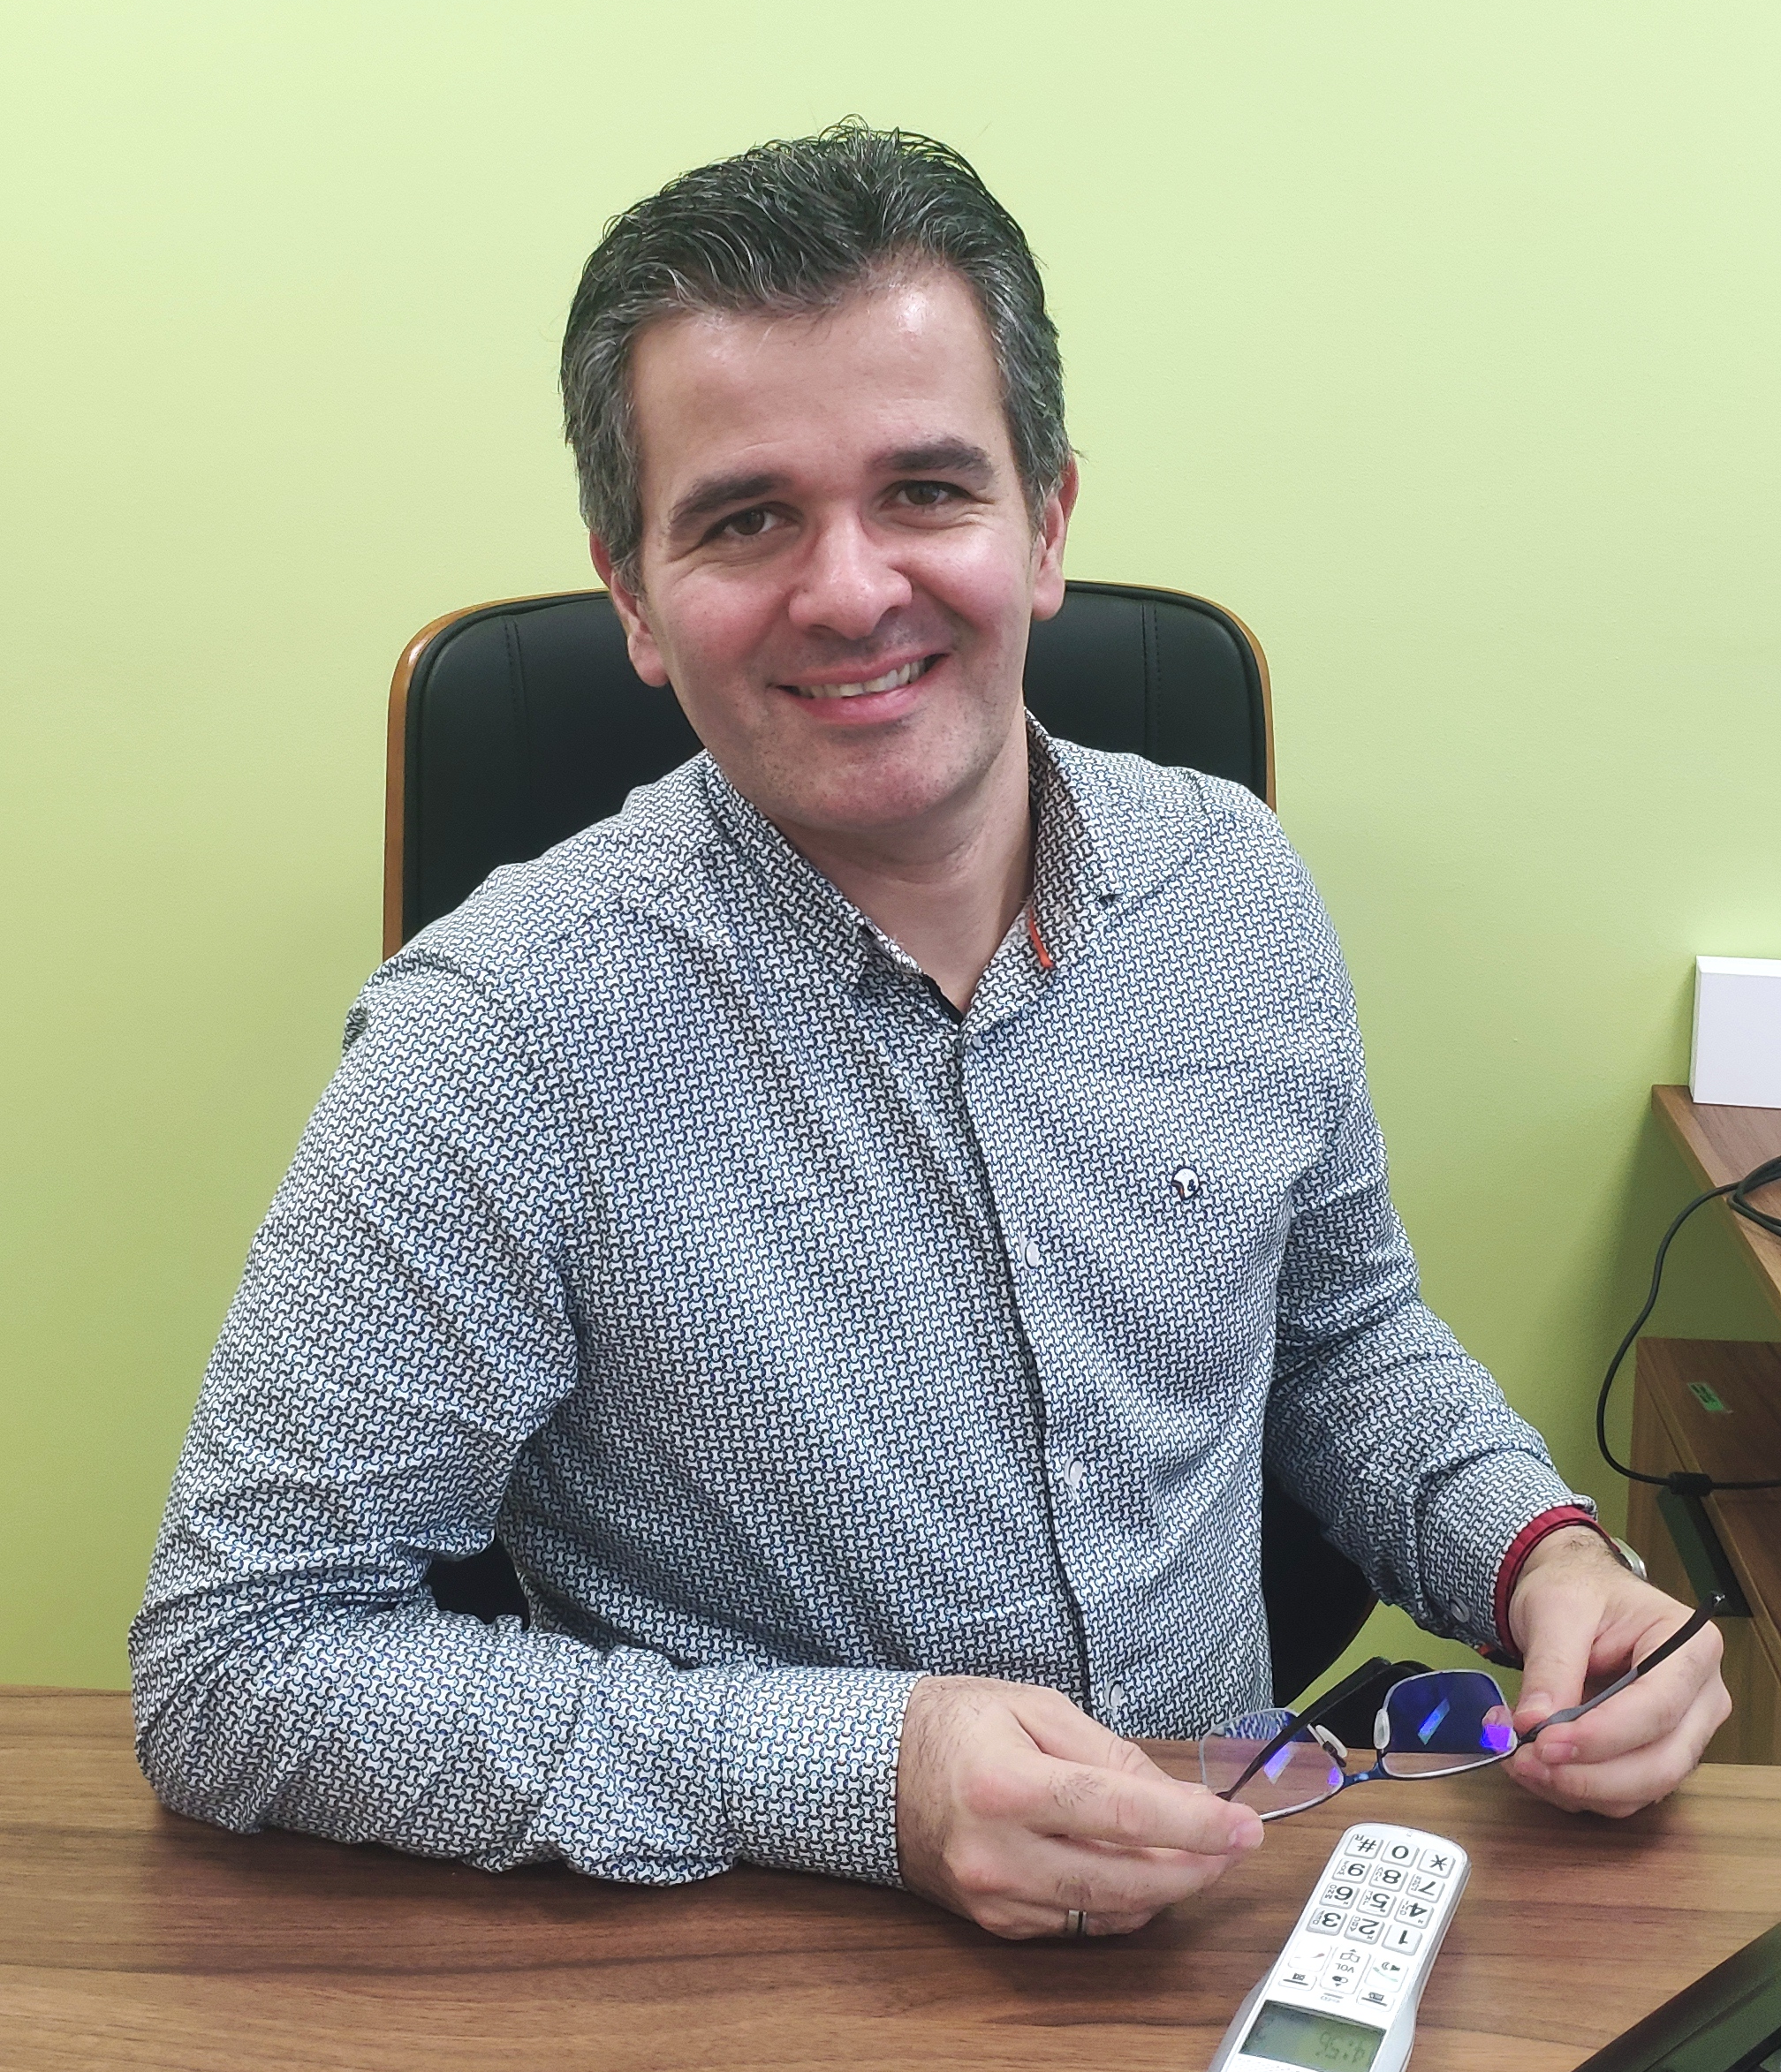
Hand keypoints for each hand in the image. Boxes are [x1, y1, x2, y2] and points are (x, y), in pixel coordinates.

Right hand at [895, 1675, 1263, 1938]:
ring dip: (1163, 1888)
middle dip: (1194, 1867)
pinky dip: (1119, 1901)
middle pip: (1123, 1879)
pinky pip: (1078, 1923)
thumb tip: (1174, 1796)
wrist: (875, 1770)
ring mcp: (995, 1896)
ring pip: (1107, 1912)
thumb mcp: (1034, 1707)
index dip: (1192, 1824)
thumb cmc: (954, 1724)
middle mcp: (998, 1853)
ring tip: (1195, 1854)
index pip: (1120, 1814)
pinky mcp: (996, 1921)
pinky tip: (1139, 1870)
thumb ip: (1108, 1751)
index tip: (1241, 1826)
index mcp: (1006, 1785)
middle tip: (1233, 1847)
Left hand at [1504, 1527, 1729, 1816]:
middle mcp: (1702, 1697)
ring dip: (1577, 1789)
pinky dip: (1577, 1790)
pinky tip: (1536, 1765)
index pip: (1658, 1708)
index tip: (1544, 1744)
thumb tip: (1531, 1725)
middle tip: (1523, 1761)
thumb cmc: (1578, 1591)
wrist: (1576, 1594)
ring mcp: (1685, 1733)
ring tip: (1517, 1759)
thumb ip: (1550, 1667)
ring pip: (1642, 1789)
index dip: (1602, 1736)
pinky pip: (1623, 1793)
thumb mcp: (1556, 1611)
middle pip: (1660, 1763)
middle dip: (1588, 1775)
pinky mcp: (1655, 1755)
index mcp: (1693, 1645)